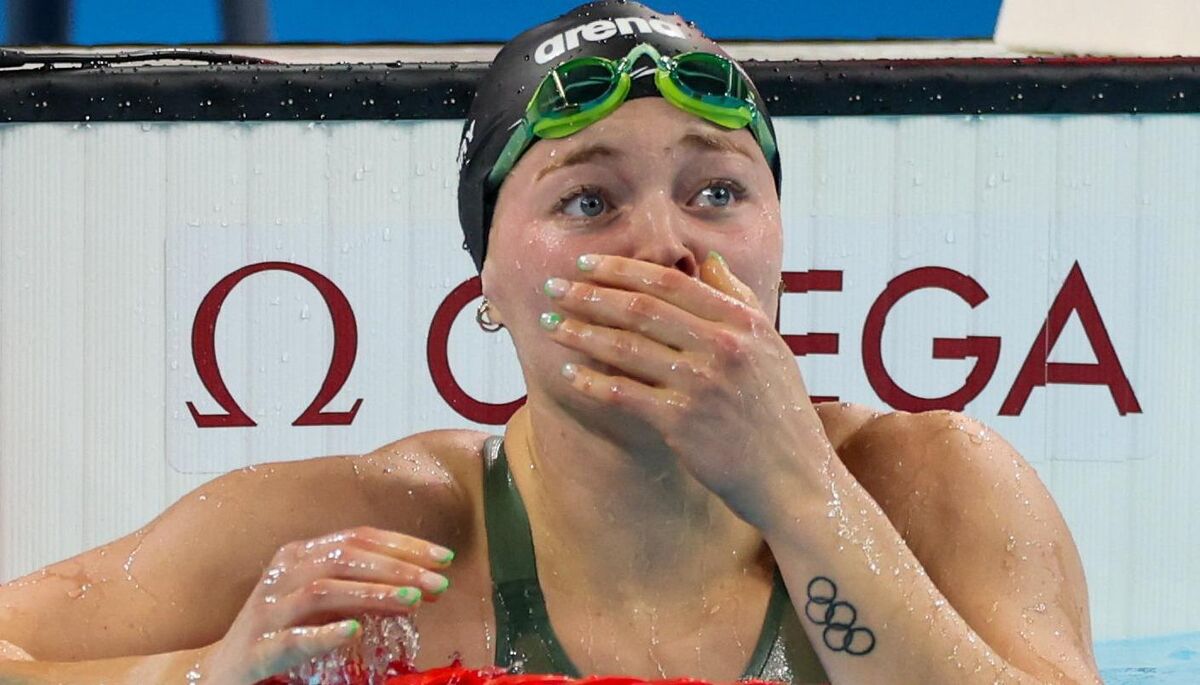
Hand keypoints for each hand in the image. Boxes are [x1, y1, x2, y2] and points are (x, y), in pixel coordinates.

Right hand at [199, 526, 453, 683]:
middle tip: (439, 583)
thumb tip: (420, 588)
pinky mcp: (259, 647)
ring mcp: (269, 609)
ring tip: (412, 600)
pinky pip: (294, 638)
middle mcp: (283, 572)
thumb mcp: (323, 603)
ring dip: (373, 594)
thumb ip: (364, 590)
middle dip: (399, 567)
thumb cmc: (281, 629)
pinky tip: (354, 631)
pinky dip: (325, 633)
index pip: (359, 537)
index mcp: (300, 553)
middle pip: (347, 557)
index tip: (445, 558)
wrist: (220, 668)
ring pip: (324, 590)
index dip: (405, 544)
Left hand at [539, 252, 832, 527]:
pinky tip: (569, 375)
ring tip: (551, 324)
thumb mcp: (771, 347)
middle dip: (590, 295)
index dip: (623, 270)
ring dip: (581, 334)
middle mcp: (722, 347)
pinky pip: (625, 394)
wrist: (795, 479)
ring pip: (626, 348)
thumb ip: (739, 300)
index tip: (587, 265)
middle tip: (553, 288)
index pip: (671, 283)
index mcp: (743, 323)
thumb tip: (708, 261)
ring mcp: (702, 385)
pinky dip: (593, 383)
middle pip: (641, 310)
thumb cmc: (780, 413)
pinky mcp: (683, 423)